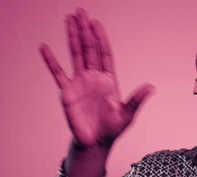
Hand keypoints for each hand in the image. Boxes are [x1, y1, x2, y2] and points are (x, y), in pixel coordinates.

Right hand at [39, 8, 153, 149]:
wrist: (95, 143)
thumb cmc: (112, 129)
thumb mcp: (127, 115)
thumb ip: (137, 100)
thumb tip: (152, 88)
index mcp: (108, 80)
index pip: (104, 54)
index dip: (100, 39)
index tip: (96, 24)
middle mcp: (93, 78)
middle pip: (88, 49)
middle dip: (85, 31)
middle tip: (80, 12)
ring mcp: (79, 83)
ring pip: (75, 55)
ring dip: (71, 37)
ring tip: (68, 19)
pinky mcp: (67, 92)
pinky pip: (58, 73)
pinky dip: (51, 61)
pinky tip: (44, 47)